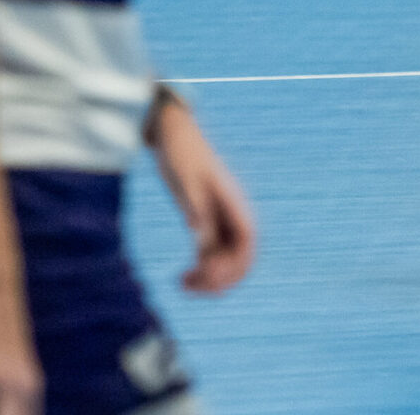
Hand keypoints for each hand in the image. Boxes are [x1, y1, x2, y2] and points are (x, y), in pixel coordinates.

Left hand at [151, 102, 255, 292]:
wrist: (172, 133)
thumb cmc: (180, 152)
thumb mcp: (185, 181)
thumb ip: (194, 208)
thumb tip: (199, 237)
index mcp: (233, 200)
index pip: (247, 239)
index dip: (235, 262)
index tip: (207, 273)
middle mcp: (232, 212)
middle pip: (241, 255)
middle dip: (222, 277)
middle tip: (191, 286)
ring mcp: (221, 218)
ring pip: (227, 258)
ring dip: (210, 277)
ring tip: (182, 285)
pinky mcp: (208, 220)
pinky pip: (212, 254)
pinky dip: (202, 269)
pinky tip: (181, 277)